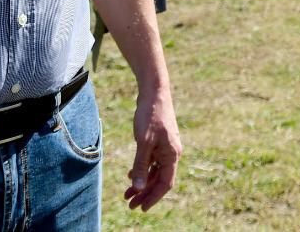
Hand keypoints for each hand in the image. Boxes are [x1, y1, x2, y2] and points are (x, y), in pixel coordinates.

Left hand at [124, 88, 181, 210]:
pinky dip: (142, 170)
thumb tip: (138, 188)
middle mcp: (171, 152)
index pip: (165, 183)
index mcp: (172, 154)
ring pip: (155, 171)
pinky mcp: (159, 140)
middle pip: (160, 179)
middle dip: (145, 193)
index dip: (153, 197)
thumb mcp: (143, 142)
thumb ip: (140, 166)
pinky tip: (130, 175)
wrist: (154, 91)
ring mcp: (166, 146)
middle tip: (130, 205)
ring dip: (142, 182)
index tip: (141, 209)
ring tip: (127, 194)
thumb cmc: (151, 115)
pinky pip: (152, 161)